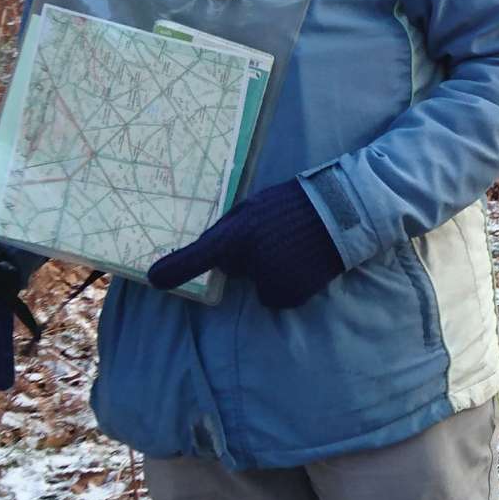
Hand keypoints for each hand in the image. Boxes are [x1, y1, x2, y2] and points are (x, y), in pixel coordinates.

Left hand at [147, 179, 344, 309]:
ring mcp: (272, 280)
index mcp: (239, 232)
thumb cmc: (295, 204)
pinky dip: (287, 284)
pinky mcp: (290, 296)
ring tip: (292, 248)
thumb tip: (213, 254)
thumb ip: (229, 230)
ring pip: (257, 284)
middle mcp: (251, 260)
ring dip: (268, 272)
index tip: (154, 280)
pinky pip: (276, 295)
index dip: (174, 270)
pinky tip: (303, 263)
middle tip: (272, 237)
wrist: (344, 213)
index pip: (200, 255)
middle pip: (234, 269)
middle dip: (245, 259)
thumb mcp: (255, 207)